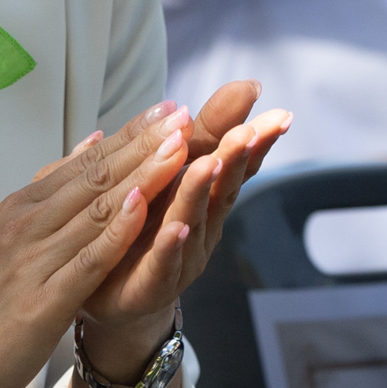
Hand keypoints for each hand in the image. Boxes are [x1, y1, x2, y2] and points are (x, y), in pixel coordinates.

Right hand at [0, 102, 197, 387]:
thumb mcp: (14, 234)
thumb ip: (53, 190)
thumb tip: (93, 140)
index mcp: (23, 206)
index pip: (86, 162)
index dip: (131, 135)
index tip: (169, 109)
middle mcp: (28, 224)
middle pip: (96, 176)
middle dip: (144, 144)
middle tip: (183, 115)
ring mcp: (34, 259)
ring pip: (97, 209)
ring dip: (142, 176)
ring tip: (178, 147)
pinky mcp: (43, 299)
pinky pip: (87, 258)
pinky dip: (116, 230)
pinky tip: (141, 206)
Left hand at [81, 81, 292, 365]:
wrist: (108, 293)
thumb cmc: (141, 227)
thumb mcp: (166, 174)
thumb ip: (190, 138)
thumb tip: (215, 94)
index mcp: (199, 192)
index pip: (231, 160)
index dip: (255, 139)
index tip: (278, 114)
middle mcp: (199, 223)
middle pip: (221, 187)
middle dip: (238, 158)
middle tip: (252, 132)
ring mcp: (180, 255)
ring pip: (193, 219)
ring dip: (201, 191)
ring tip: (212, 163)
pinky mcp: (151, 285)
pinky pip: (162, 264)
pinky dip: (169, 246)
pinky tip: (175, 228)